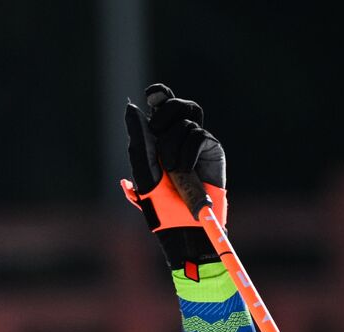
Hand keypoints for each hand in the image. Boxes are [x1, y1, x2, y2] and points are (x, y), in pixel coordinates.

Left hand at [121, 83, 225, 272]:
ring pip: (186, 120)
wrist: (185, 226)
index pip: (162, 108)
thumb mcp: (144, 172)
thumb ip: (139, 141)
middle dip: (164, 116)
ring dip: (172, 144)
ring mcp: (197, 143)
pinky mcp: (212, 149)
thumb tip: (131, 107)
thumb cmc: (161, 206)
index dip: (160, 94)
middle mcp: (179, 139)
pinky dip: (187, 153)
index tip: (152, 93)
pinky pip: (198, 135)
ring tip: (172, 169)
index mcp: (158, 141)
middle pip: (176, 107)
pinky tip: (186, 171)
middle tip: (157, 137)